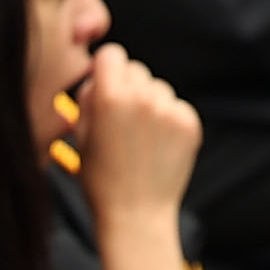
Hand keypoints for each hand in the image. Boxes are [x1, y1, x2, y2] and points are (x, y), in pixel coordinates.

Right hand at [77, 44, 202, 223]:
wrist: (136, 215)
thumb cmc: (101, 180)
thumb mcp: (80, 137)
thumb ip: (87, 98)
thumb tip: (97, 76)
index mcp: (110, 98)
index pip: (111, 54)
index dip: (105, 69)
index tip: (104, 84)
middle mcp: (142, 98)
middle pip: (136, 69)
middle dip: (127, 86)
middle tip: (121, 119)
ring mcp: (169, 110)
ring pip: (157, 87)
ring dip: (149, 103)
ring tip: (139, 137)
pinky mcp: (189, 123)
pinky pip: (176, 106)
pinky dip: (167, 120)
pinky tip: (156, 145)